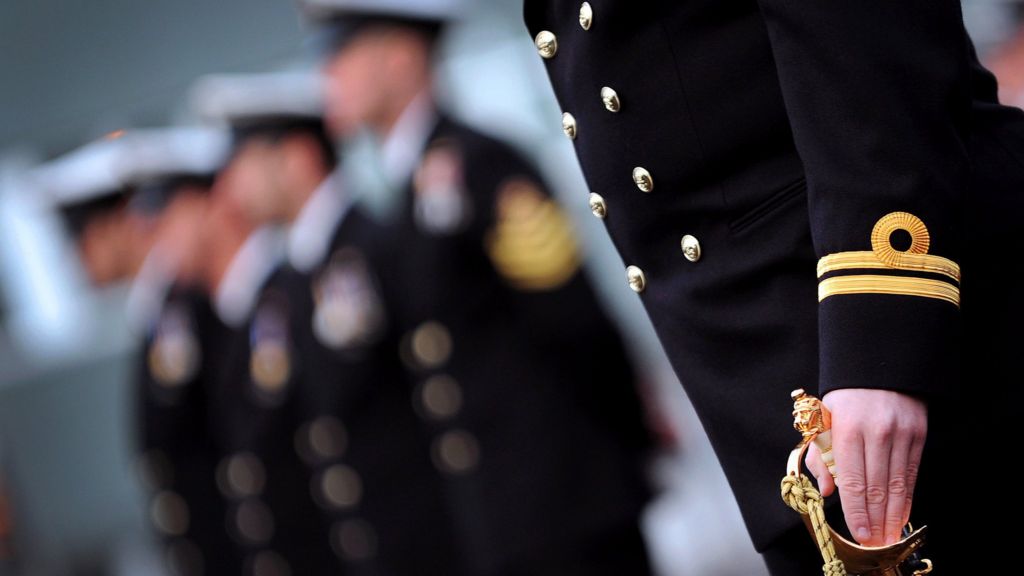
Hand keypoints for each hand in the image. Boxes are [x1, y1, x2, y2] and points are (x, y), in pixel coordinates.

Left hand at [804, 389, 926, 545]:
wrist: (878, 364)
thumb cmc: (844, 396)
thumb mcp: (822, 420)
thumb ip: (819, 457)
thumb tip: (827, 491)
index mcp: (847, 430)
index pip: (854, 482)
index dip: (857, 513)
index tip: (860, 534)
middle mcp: (876, 433)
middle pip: (878, 488)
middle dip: (876, 521)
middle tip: (876, 544)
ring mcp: (900, 433)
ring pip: (898, 484)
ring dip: (894, 515)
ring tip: (889, 536)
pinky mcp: (918, 434)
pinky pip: (912, 472)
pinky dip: (907, 496)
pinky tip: (903, 513)